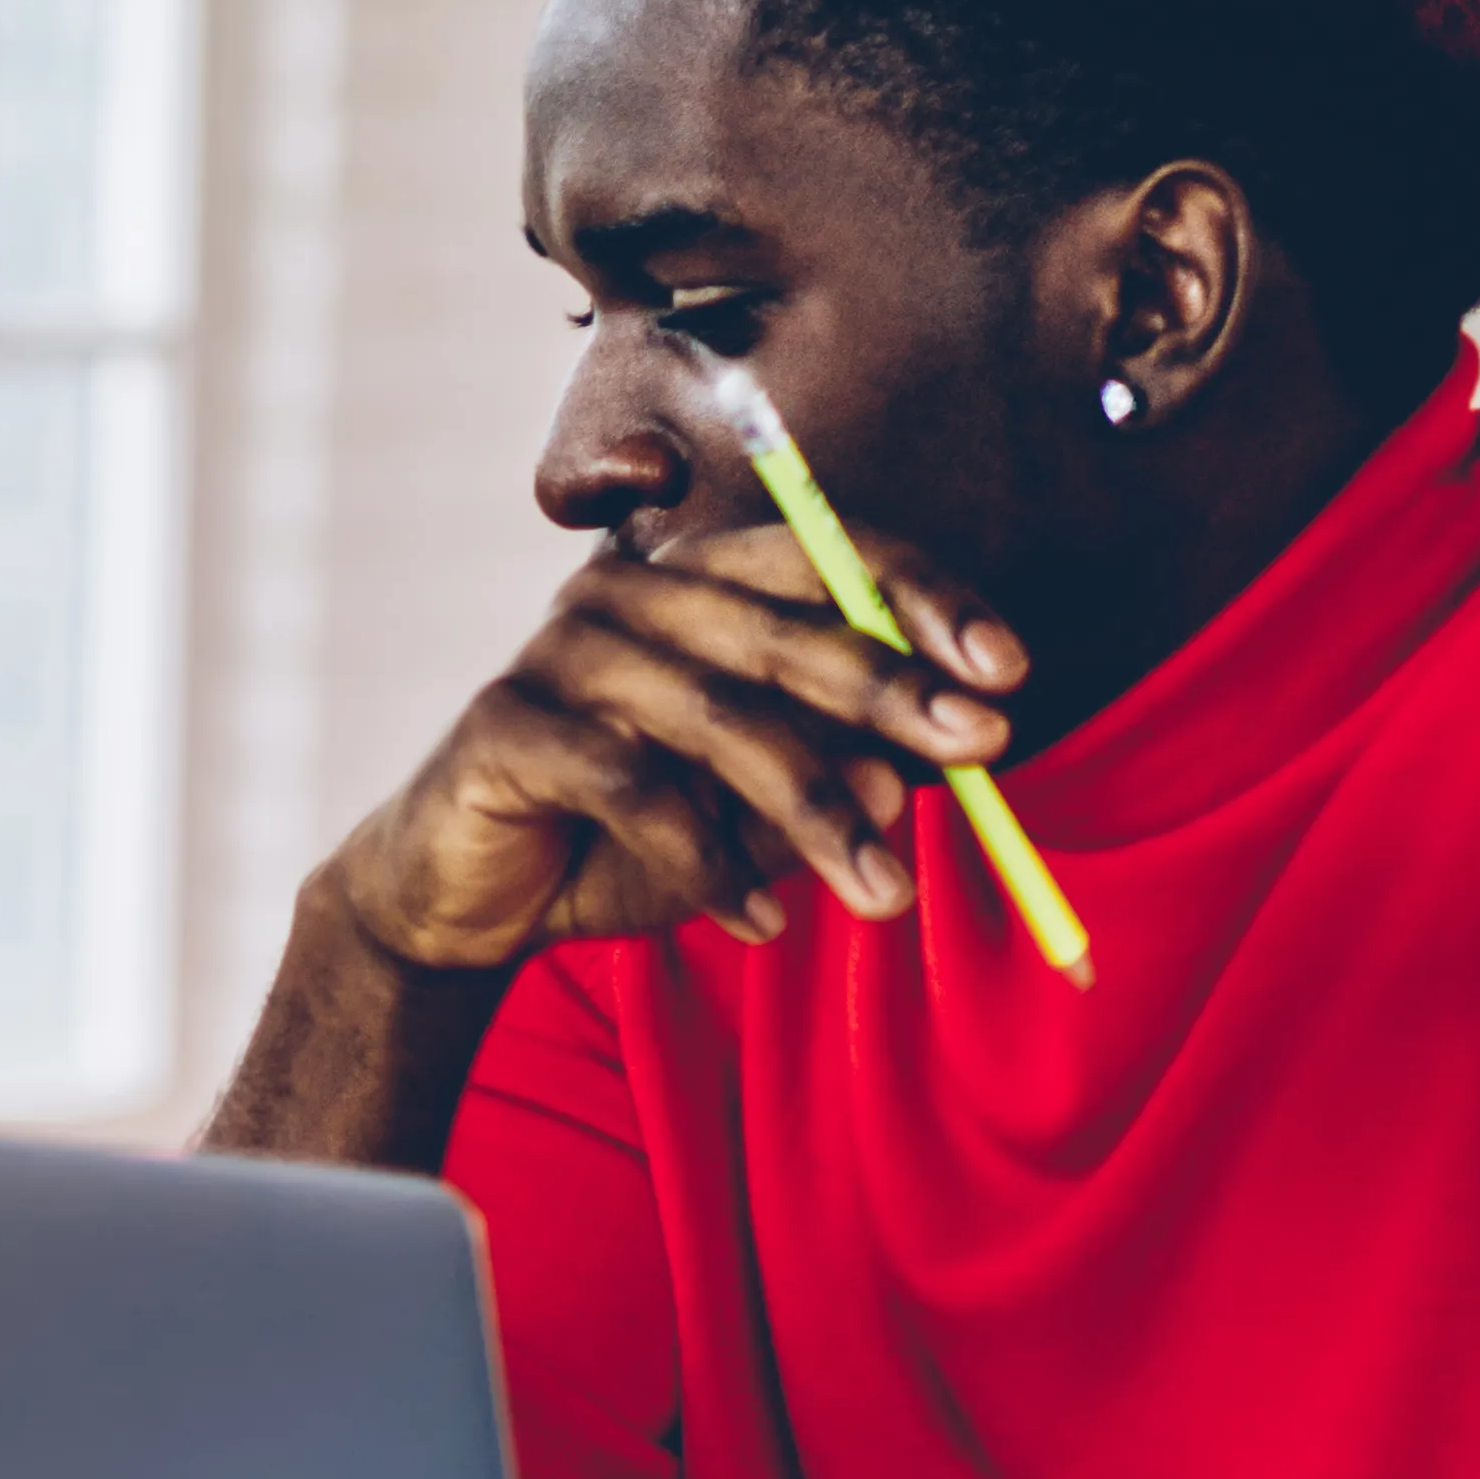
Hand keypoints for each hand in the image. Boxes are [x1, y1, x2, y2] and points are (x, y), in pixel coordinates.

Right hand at [321, 509, 1024, 970]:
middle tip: (983, 749)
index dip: (923, 599)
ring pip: (717, 718)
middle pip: (781, 628)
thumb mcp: (752, 810)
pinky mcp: (506, 724)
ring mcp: (559, 651)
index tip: (1008, 669)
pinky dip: (707, 865)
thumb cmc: (626, 838)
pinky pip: (633, 789)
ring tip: (883, 897)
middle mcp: (628, 592)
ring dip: (814, 814)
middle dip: (891, 693)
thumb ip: (826, 777)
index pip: (828, 554)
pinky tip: (754, 924)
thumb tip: (910, 777)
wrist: (472, 899)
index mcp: (700, 581)